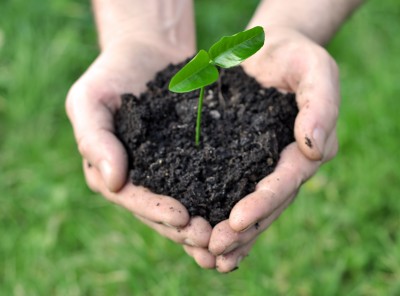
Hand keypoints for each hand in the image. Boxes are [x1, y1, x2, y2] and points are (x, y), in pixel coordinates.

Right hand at [66, 40, 212, 255]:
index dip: (154, 211)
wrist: (147, 51)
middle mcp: (142, 178)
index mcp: (113, 171)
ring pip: (187, 204)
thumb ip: (94, 140)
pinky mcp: (194, 157)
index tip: (180, 218)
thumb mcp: (90, 100)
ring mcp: (168, 170)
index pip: (131, 198)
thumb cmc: (112, 74)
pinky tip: (240, 209)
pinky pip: (208, 181)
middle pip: (161, 211)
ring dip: (205, 223)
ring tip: (227, 236)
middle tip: (209, 239)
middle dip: (184, 228)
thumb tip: (112, 182)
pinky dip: (221, 198)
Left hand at [203, 27, 338, 271]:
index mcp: (306, 148)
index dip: (264, 202)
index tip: (237, 220)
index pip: (287, 181)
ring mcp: (261, 164)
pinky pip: (228, 188)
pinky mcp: (238, 159)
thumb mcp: (315, 69)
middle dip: (243, 228)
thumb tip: (314, 145)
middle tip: (215, 249)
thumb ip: (320, 104)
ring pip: (248, 203)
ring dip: (229, 231)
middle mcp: (285, 164)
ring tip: (205, 253)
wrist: (268, 51)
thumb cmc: (295, 56)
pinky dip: (216, 211)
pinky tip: (198, 231)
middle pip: (267, 203)